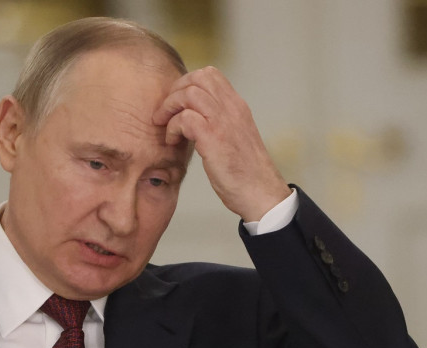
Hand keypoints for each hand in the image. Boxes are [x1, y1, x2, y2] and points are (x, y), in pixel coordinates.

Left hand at [153, 67, 290, 222]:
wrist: (261, 194)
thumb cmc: (245, 172)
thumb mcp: (234, 137)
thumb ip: (219, 122)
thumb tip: (194, 117)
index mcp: (237, 106)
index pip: (210, 75)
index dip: (187, 83)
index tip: (177, 104)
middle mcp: (232, 109)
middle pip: (198, 77)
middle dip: (174, 91)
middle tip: (165, 113)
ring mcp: (223, 122)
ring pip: (189, 93)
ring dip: (170, 108)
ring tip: (165, 127)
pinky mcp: (214, 139)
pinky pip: (186, 118)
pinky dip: (173, 128)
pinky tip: (172, 142)